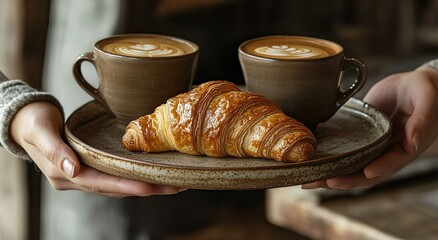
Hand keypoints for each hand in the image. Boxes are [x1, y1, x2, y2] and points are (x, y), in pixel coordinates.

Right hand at [11, 101, 183, 196]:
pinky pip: (115, 175)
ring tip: (172, 181)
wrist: (24, 120)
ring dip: (145, 184)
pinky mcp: (89, 167)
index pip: (101, 183)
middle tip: (176, 185)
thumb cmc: (32, 121)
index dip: (127, 186)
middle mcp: (76, 178)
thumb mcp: (40, 131)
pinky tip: (151, 173)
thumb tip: (73, 169)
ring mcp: (83, 175)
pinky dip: (133, 176)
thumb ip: (55, 150)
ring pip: (118, 184)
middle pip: (116, 188)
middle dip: (147, 188)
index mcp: (64, 173)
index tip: (152, 187)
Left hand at [303, 66, 437, 189]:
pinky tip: (312, 159)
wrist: (416, 82)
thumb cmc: (426, 91)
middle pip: (363, 174)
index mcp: (405, 149)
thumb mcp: (427, 102)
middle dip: (341, 180)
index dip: (374, 171)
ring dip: (330, 173)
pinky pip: (345, 151)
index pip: (387, 166)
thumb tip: (412, 144)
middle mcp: (387, 152)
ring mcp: (372, 146)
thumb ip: (421, 122)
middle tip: (317, 182)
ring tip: (307, 178)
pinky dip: (330, 157)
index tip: (355, 176)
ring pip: (351, 165)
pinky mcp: (361, 137)